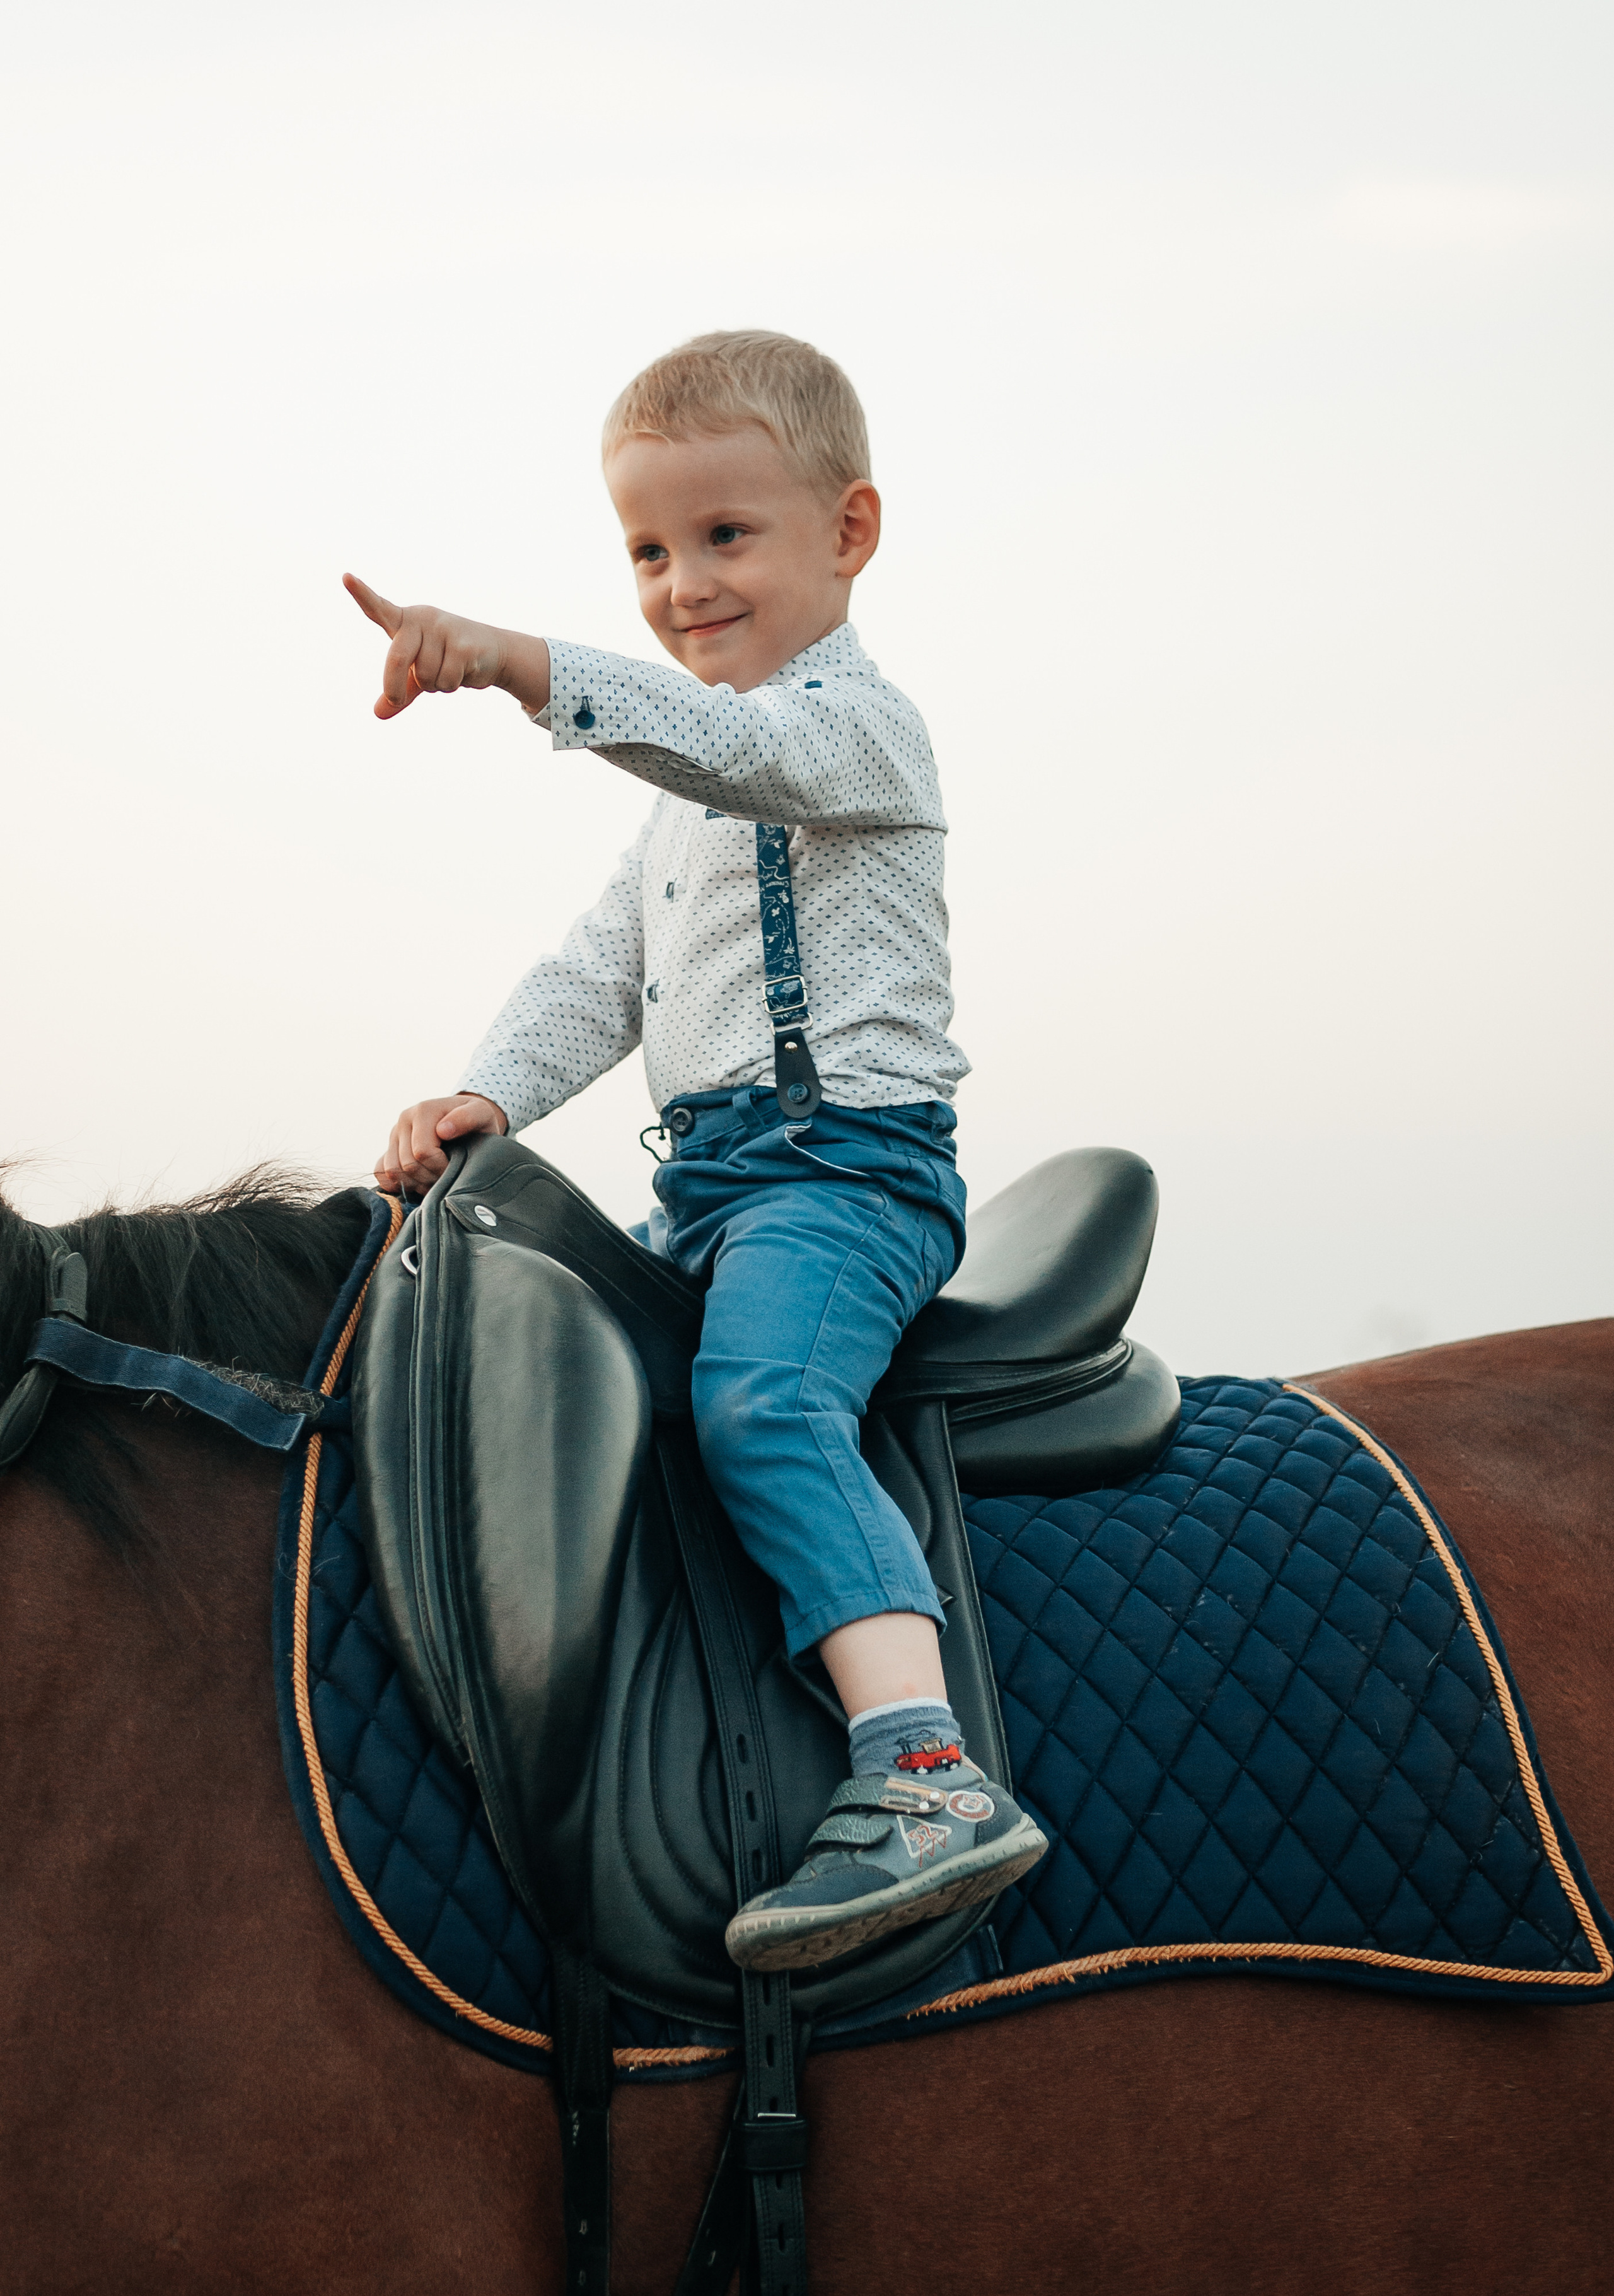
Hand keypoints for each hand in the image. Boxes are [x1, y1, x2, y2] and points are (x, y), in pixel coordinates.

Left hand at [343, 574, 551, 717]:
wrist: (494, 653)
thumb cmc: (448, 659)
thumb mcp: (419, 674)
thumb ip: (399, 691)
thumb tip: (378, 713)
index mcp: (406, 621)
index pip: (379, 607)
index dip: (361, 593)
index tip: (345, 577)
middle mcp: (422, 619)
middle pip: (398, 658)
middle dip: (393, 686)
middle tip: (394, 700)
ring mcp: (444, 629)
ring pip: (426, 676)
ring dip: (436, 685)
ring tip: (451, 670)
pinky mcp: (464, 645)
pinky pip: (446, 680)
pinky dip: (452, 685)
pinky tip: (465, 670)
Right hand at [376, 1094, 507, 1195]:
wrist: (468, 1123)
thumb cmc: (477, 1121)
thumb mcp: (482, 1114)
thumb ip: (468, 1118)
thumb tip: (442, 1130)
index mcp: (423, 1110)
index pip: (422, 1153)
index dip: (440, 1168)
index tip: (456, 1168)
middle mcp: (404, 1120)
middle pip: (407, 1165)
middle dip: (430, 1178)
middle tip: (447, 1178)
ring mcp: (393, 1135)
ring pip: (393, 1172)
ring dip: (416, 1184)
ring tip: (435, 1180)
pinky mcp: (388, 1148)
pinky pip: (380, 1172)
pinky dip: (397, 1183)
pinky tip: (418, 1182)